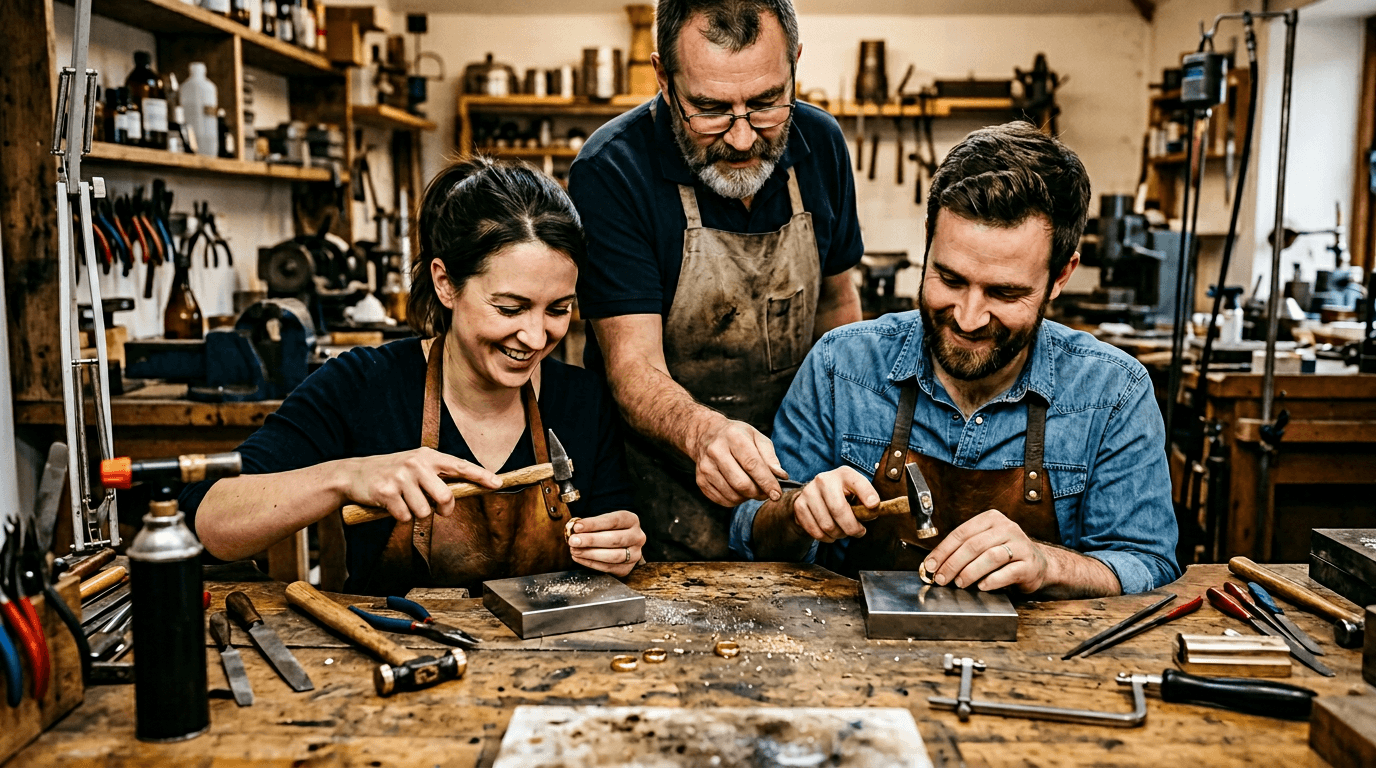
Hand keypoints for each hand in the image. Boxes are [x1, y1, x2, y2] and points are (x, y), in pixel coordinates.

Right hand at [340, 448, 500, 522]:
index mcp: (427, 456)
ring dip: (416, 514)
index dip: (481, 476)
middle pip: (445, 497)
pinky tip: (390, 505)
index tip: (498, 483)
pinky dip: (400, 517)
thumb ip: (438, 476)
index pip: (460, 466)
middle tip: (435, 509)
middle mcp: (416, 464)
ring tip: (404, 501)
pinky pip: (405, 517)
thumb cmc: (392, 473)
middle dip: (443, 510)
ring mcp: (400, 478)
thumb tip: (465, 491)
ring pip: (425, 512)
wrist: (353, 474)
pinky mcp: (386, 493)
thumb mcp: (416, 467)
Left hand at [568, 511, 645, 576]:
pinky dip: (592, 563)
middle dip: (591, 540)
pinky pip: (609, 568)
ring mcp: (635, 554)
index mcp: (632, 520)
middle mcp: (637, 537)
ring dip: (590, 554)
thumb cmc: (608, 530)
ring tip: (574, 550)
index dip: (594, 524)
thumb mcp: (603, 522)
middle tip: (573, 540)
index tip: (577, 526)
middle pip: (615, 539)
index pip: (614, 521)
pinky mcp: (627, 568)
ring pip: (613, 556)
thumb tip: (575, 529)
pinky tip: (579, 558)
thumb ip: (592, 524)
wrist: (620, 545)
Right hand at [691, 416, 786, 505]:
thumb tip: (781, 477)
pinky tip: (739, 490)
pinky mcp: (701, 481)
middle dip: (758, 493)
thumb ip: (770, 457)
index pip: (752, 464)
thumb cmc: (737, 436)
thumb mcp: (756, 437)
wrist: (706, 434)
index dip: (766, 482)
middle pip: (741, 483)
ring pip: (732, 495)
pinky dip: (735, 500)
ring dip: (747, 497)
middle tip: (766, 492)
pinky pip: (723, 500)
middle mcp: (716, 451)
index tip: (777, 494)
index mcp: (733, 437)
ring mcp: (705, 467)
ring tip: (752, 489)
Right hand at [790, 466, 876, 542]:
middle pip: (839, 510)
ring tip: (843, 532)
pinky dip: (826, 538)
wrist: (816, 494)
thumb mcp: (857, 493)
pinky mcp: (799, 505)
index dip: (867, 494)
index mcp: (844, 474)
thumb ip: (868, 503)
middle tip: (859, 532)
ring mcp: (809, 492)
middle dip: (852, 528)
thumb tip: (872, 511)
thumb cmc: (843, 495)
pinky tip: (831, 533)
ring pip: (827, 525)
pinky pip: (815, 531)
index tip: (874, 506)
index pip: (858, 483)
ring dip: (839, 535)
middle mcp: (824, 480)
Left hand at [922, 509, 1049, 592]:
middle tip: (941, 579)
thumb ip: (962, 550)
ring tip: (959, 583)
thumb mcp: (984, 543)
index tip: (930, 566)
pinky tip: (981, 586)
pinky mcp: (1029, 564)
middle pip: (973, 545)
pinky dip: (992, 580)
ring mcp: (1020, 545)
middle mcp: (1007, 528)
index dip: (943, 551)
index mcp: (991, 519)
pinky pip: (1008, 572)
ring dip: (970, 572)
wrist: (1038, 564)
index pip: (961, 533)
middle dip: (953, 564)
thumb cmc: (1004, 554)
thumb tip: (934, 565)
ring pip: (990, 557)